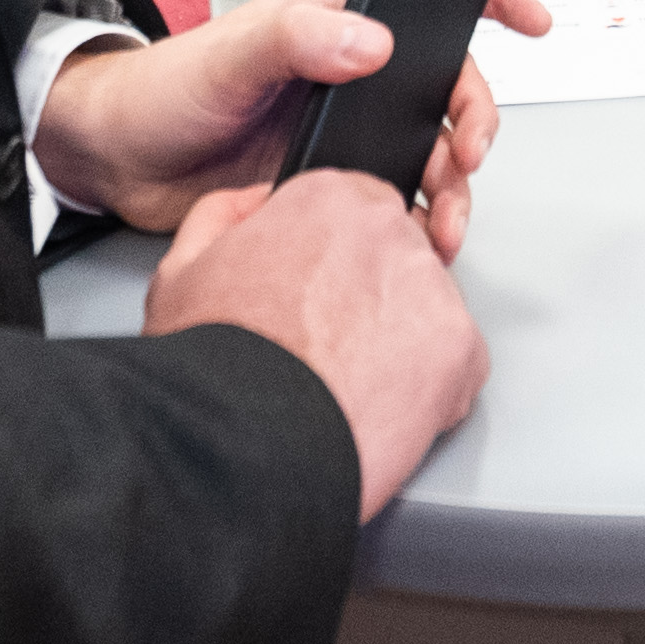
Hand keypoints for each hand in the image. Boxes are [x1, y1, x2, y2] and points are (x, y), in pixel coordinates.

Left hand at [37, 0, 551, 255]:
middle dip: (474, 124)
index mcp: (338, 17)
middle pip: (447, 87)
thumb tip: (370, 40)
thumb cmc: (168, 89)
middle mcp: (354, 67)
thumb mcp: (233, 56)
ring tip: (443, 220)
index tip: (530, 15)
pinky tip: (415, 241)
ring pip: (431, 150)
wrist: (122, 163)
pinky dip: (419, 221)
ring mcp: (349, 124)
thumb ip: (299, 37)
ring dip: (452, 185)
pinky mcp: (335, 178)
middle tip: (467, 158)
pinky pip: (399, 198)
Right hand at [146, 170, 485, 517]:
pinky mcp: (461, 349)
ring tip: (348, 386)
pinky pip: (457, 367)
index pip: (355, 212)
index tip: (320, 299)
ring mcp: (431, 289)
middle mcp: (387, 231)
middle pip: (395, 260)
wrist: (248, 442)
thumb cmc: (216, 367)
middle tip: (330, 350)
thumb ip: (222, 216)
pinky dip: (429, 394)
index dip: (335, 263)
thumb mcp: (182, 272)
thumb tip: (251, 204)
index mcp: (326, 200)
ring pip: (427, 312)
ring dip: (399, 346)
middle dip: (371, 301)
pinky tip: (377, 409)